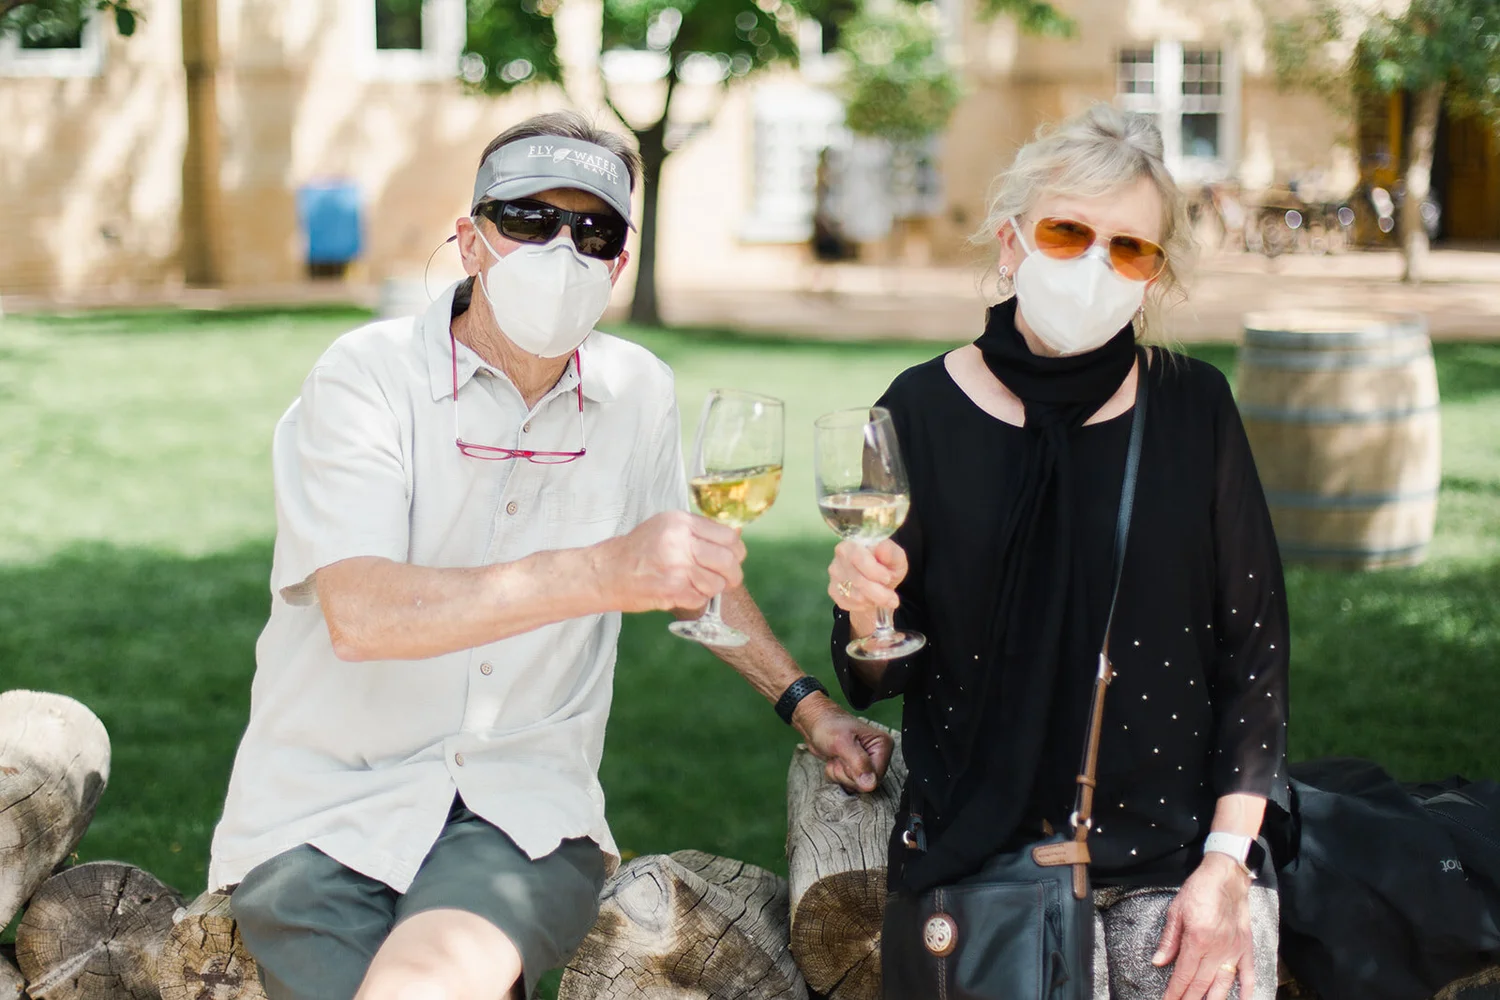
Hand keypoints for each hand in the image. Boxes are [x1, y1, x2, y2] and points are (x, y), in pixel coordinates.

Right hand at [598, 510, 745, 613]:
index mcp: (682, 522)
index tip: (735, 557)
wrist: (608, 571)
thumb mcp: (667, 526)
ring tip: (697, 585)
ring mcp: (678, 568)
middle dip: (733, 574)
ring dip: (712, 588)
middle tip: (730, 579)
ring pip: (717, 583)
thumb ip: (699, 530)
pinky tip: (683, 592)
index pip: (727, 536)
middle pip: (728, 560)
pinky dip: (696, 599)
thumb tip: (734, 536)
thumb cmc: (638, 549)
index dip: (736, 550)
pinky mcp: (673, 590)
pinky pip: (701, 599)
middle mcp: (681, 542)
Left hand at [792, 693, 894, 792]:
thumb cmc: (828, 725)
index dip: (856, 774)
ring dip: (839, 774)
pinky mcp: (856, 768)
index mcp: (882, 745)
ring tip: (836, 756)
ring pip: (855, 785)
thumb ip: (858, 762)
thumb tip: (870, 785)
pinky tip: (835, 761)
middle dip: (846, 774)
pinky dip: (836, 775)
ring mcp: (867, 762)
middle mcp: (878, 755)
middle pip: (866, 784)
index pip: (876, 777)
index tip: (845, 759)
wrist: (815, 722)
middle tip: (839, 756)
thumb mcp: (842, 742)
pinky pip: (847, 783)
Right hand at [827, 539, 907, 632]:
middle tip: (893, 599)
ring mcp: (834, 574)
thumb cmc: (887, 566)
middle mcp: (839, 557)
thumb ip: (891, 553)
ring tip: (883, 597)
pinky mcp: (832, 590)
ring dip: (873, 600)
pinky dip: (864, 606)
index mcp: (853, 543)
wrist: (880, 584)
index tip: (888, 578)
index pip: (857, 557)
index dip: (873, 570)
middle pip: (857, 580)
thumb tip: (881, 548)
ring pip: (855, 595)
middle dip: (879, 593)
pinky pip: (849, 603)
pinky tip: (870, 600)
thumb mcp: (896, 559)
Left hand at [1153, 852, 1255, 999]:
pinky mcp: (1245, 946)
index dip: (1175, 992)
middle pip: (1201, 984)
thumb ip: (1169, 940)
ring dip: (1214, 999)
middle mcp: (1217, 949)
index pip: (1183, 974)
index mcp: (1197, 940)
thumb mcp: (1176, 911)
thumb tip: (1159, 962)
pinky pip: (1248, 973)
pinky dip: (1247, 989)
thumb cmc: (1199, 890)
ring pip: (1223, 984)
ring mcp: (1233, 950)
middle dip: (1190, 999)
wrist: (1226, 876)